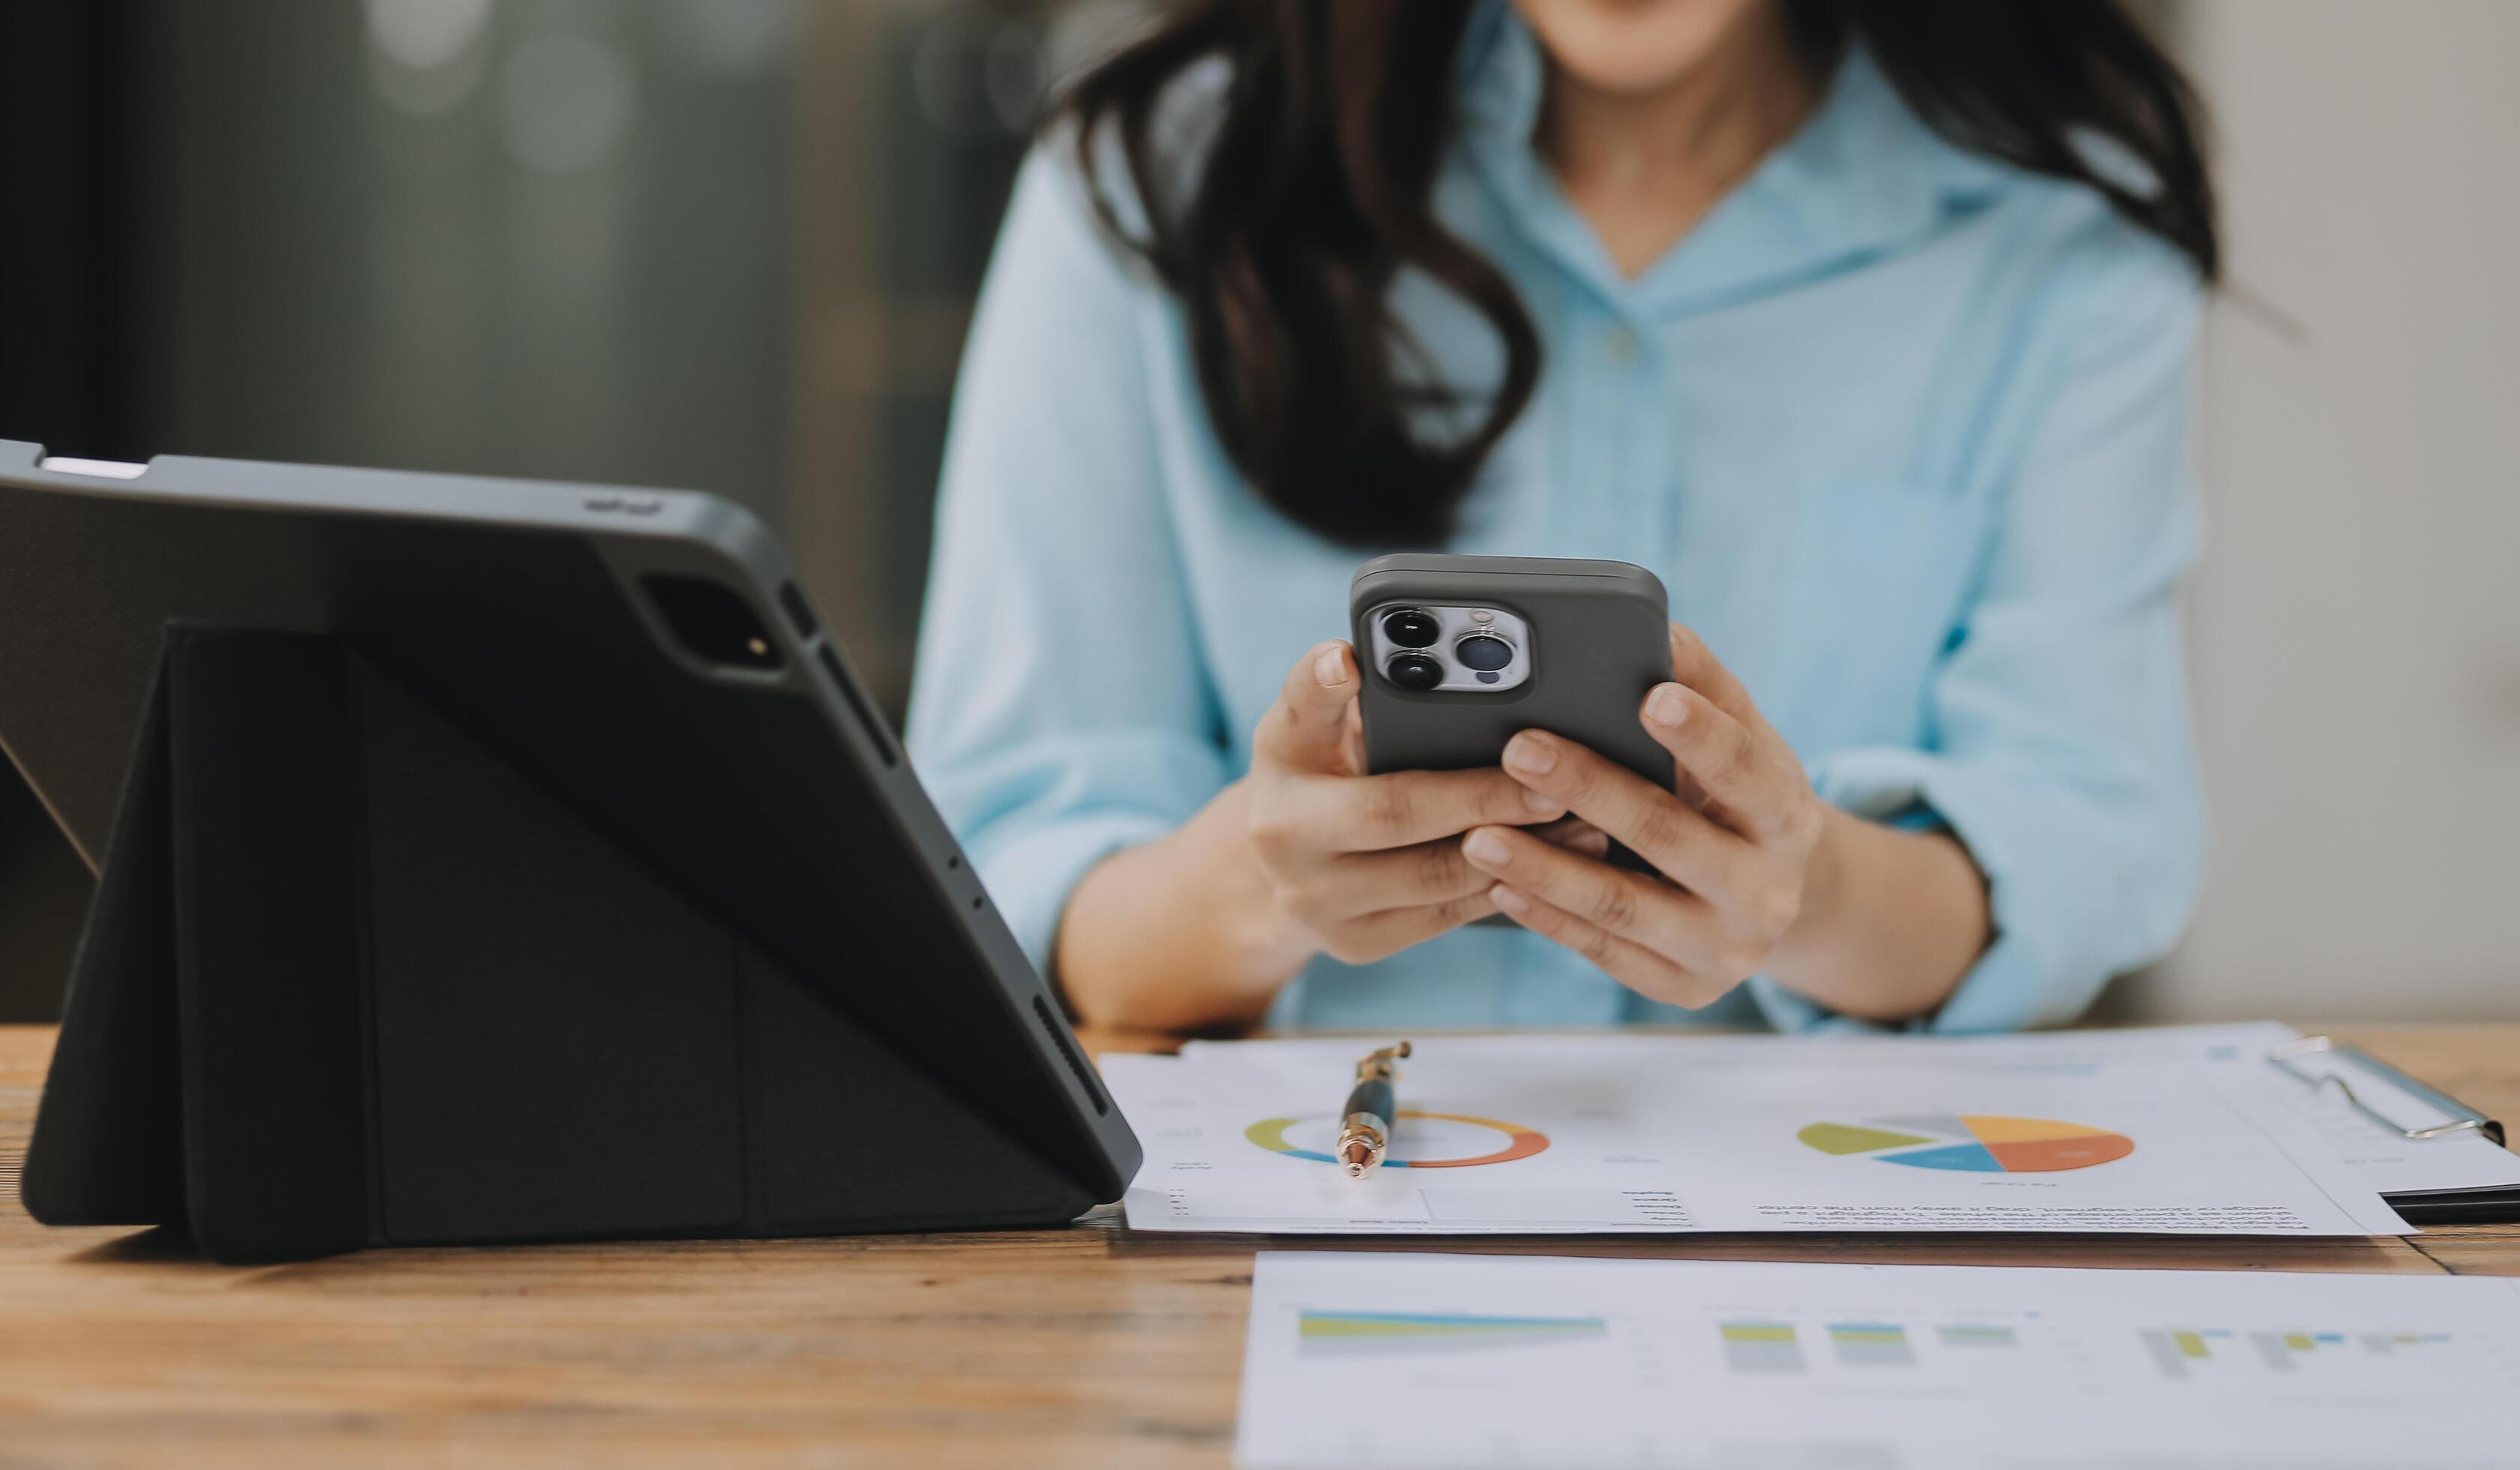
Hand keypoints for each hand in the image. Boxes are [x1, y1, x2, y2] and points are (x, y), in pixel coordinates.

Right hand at [1245, 640, 1600, 965]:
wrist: (1282, 868)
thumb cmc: (1318, 773)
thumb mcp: (1310, 727)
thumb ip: (1334, 692)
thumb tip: (1357, 656)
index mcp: (1276, 765)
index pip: (1301, 716)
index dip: (1323, 687)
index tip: (1350, 662)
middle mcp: (1283, 842)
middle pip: (1393, 813)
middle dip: (1482, 797)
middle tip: (1554, 783)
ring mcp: (1319, 904)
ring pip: (1433, 877)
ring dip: (1517, 850)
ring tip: (1583, 821)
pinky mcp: (1360, 944)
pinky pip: (1446, 917)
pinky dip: (1507, 888)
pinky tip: (1558, 865)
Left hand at [1457, 625, 1831, 1006]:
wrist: (1776, 901)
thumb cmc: (1739, 801)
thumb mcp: (1745, 744)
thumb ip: (1705, 688)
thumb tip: (1659, 629)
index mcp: (1786, 816)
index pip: (1745, 770)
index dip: (1701, 736)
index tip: (1651, 697)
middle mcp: (1765, 890)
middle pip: (1670, 837)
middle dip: (1592, 790)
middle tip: (1521, 749)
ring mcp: (1725, 949)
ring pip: (1625, 908)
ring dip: (1547, 870)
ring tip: (1479, 834)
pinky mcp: (1683, 988)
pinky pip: (1605, 954)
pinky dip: (1548, 919)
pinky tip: (1498, 885)